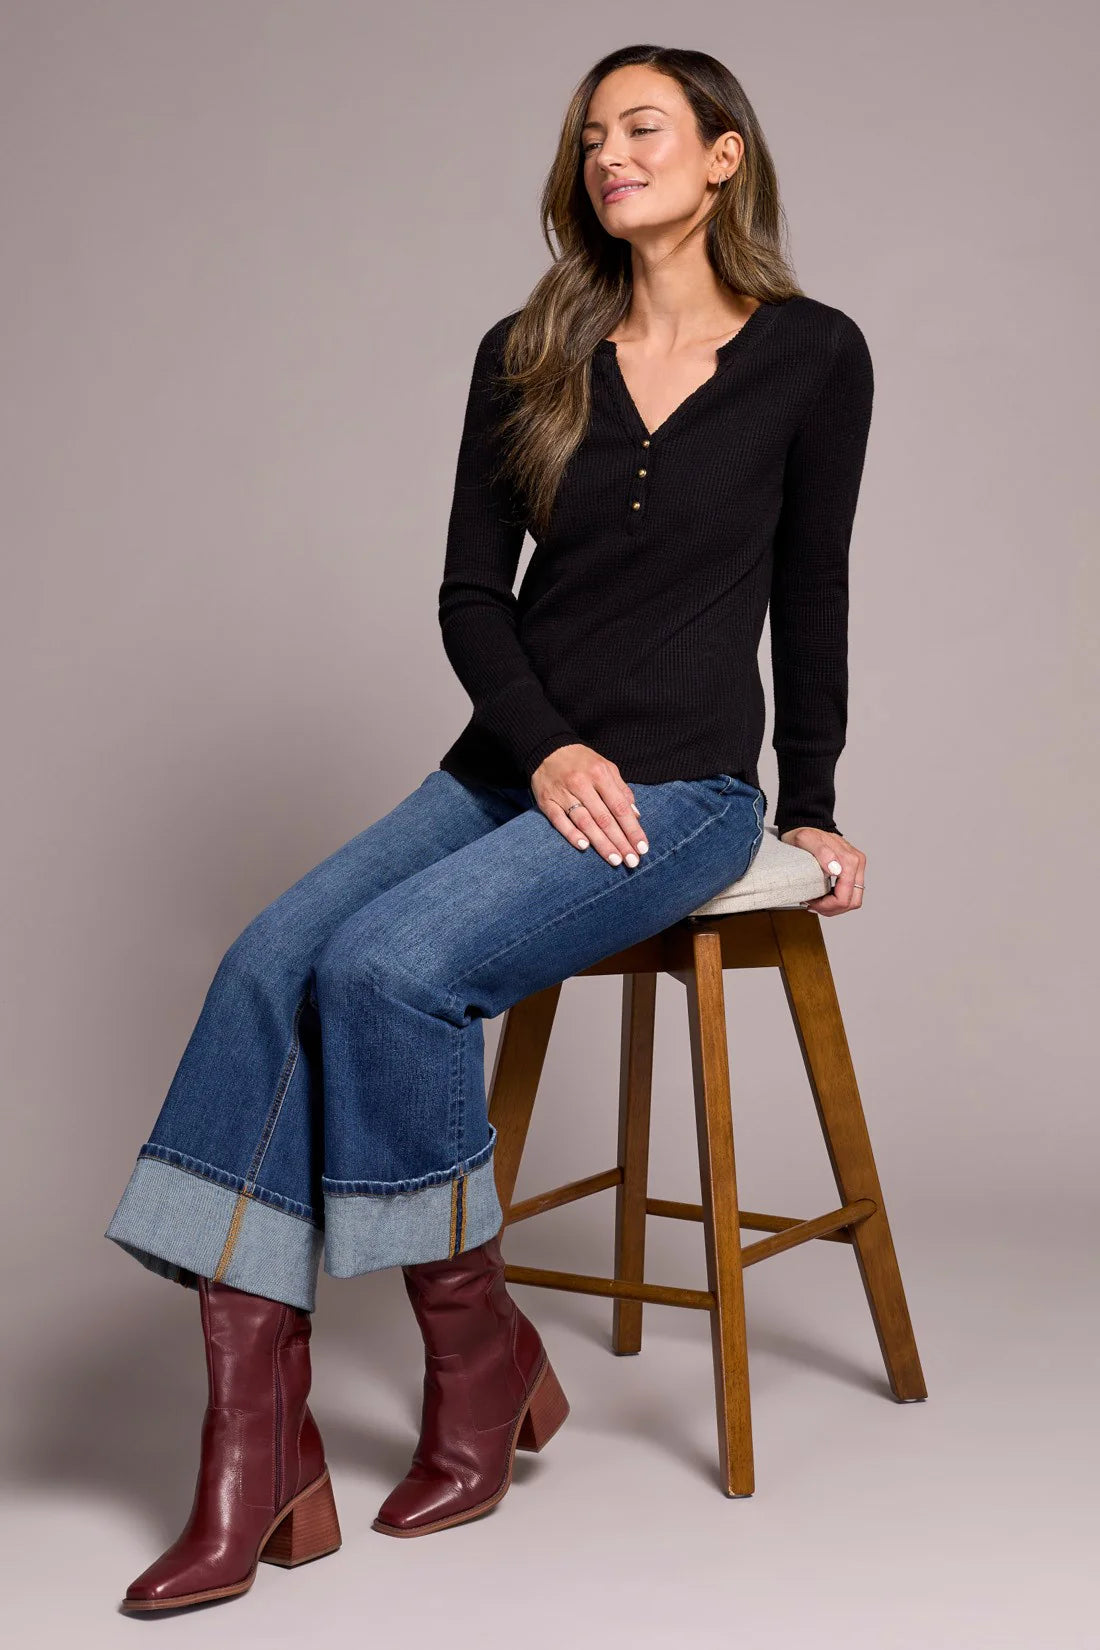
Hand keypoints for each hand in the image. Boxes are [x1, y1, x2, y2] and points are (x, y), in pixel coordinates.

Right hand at [530, 744, 648, 867]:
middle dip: (620, 841)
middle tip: (632, 861)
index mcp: (600, 774)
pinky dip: (571, 833)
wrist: (546, 749)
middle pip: (604, 818)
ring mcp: (562, 793)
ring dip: (601, 843)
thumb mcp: (606, 767)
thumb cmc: (581, 762)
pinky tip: (584, 846)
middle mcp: (582, 783)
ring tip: (614, 859)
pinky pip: (559, 820)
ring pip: (584, 821)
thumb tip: (636, 815)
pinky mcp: (546, 801)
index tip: (642, 848)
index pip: (620, 807)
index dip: (632, 829)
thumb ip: (621, 789)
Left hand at [779, 826, 865, 915]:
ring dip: (834, 906)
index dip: (827, 906)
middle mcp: (857, 863)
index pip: (845, 896)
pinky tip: (822, 897)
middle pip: (853, 902)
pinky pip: (850, 893)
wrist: (807, 824)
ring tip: (816, 902)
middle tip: (813, 905)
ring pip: (853, 900)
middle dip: (832, 909)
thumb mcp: (806, 840)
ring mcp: (856, 867)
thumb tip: (836, 870)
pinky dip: (836, 900)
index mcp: (850, 859)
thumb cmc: (804, 832)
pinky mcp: (852, 870)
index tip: (811, 902)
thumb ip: (821, 852)